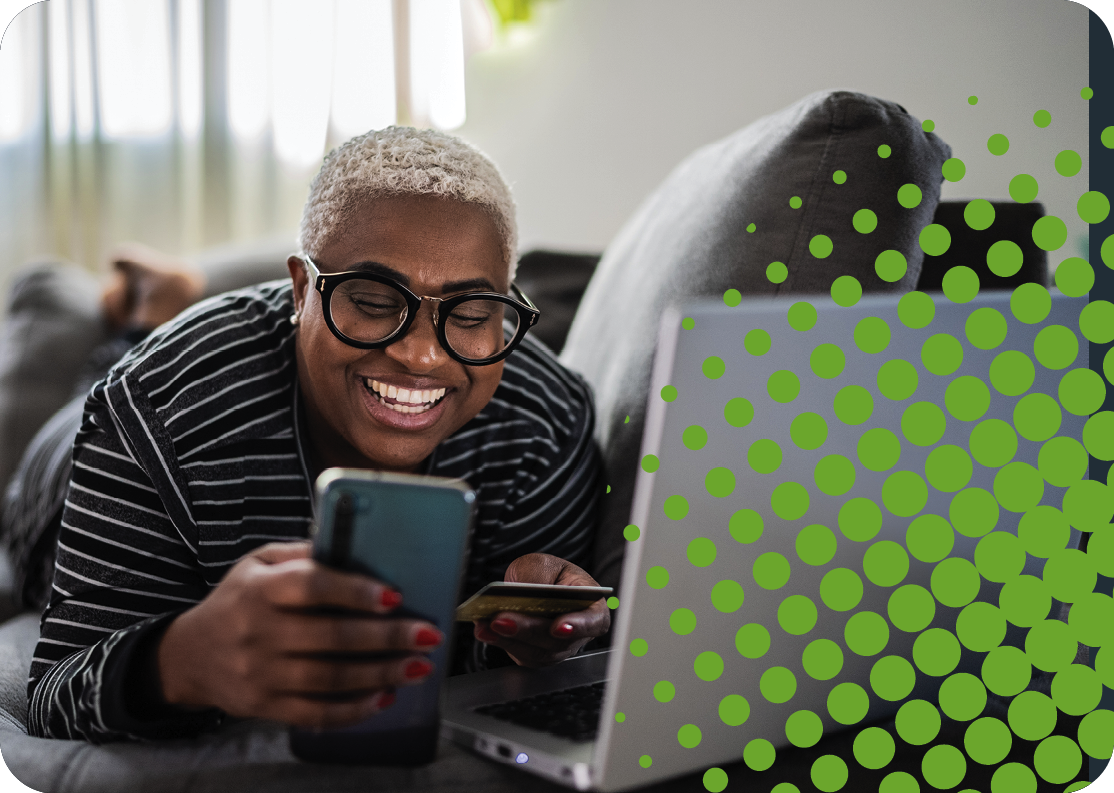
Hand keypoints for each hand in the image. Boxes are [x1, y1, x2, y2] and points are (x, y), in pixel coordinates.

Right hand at [158, 541, 442, 728]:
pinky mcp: (264, 706)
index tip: (395, 595)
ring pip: (329, 678)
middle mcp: (258, 632)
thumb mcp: (259, 562)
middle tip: (427, 635)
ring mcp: (260, 674)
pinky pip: (315, 712)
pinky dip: (354, 709)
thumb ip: (303, 556)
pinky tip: (384, 697)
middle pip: (331, 637)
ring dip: (380, 673)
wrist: (190, 656)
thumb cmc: (238, 600)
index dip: (354, 592)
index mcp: (260, 589)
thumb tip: (356, 547)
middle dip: (386, 637)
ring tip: (418, 666)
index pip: (311, 588)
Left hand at [473, 553, 609, 667]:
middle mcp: (577, 634)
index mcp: (592, 607)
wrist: (538, 585)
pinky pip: (519, 654)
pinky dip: (500, 642)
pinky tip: (484, 630)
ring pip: (535, 652)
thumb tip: (523, 592)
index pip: (593, 621)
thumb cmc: (550, 575)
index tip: (557, 627)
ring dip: (508, 640)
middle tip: (501, 620)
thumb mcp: (545, 565)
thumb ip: (538, 577)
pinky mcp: (535, 655)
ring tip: (485, 625)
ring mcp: (556, 649)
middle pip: (555, 640)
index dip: (578, 626)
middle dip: (526, 630)